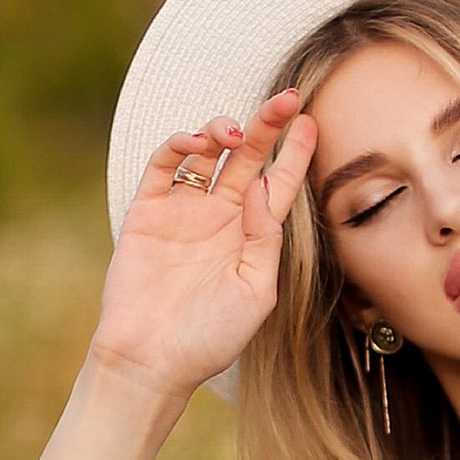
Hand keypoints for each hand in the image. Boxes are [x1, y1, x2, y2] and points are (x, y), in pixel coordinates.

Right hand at [90, 95, 317, 400]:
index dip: (295, 153)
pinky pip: (163, 166)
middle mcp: (218, 217)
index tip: (311, 121)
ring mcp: (182, 212)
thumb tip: (267, 186)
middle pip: (246, 159)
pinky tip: (197, 143)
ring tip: (234, 133)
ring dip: (221, 131)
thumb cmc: (209, 337)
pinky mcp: (147, 212)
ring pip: (205, 154)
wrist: (151, 360)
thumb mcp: (256, 291)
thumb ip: (266, 238)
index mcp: (250, 236)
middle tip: (286, 99)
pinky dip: (178, 145)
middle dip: (266, 126)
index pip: (278, 184)